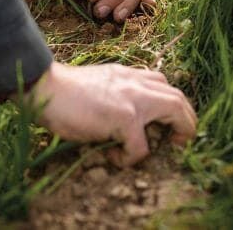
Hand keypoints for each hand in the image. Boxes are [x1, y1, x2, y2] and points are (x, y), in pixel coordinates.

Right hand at [21, 61, 196, 166]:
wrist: (46, 87)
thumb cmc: (65, 90)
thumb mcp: (99, 84)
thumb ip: (117, 92)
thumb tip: (125, 118)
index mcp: (128, 75)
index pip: (163, 83)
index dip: (171, 103)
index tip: (165, 123)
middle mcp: (136, 83)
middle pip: (179, 96)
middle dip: (187, 120)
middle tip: (178, 139)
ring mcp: (133, 99)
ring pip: (176, 109)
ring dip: (179, 132)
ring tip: (166, 147)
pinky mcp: (124, 117)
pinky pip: (141, 146)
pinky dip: (131, 157)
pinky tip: (114, 157)